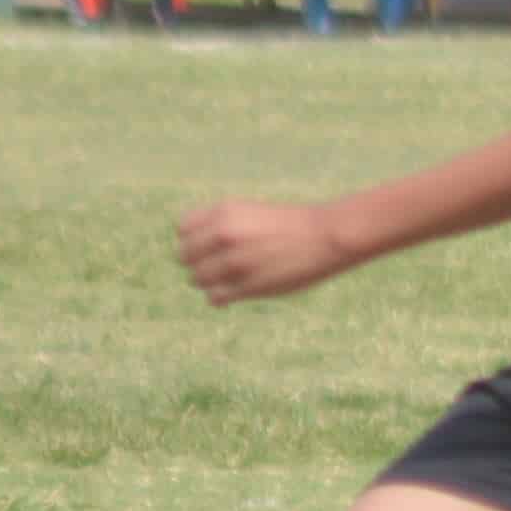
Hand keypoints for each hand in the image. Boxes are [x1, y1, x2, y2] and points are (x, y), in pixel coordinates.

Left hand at [179, 199, 350, 305]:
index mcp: (224, 212)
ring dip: (210, 282)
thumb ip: (220, 227)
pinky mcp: (247, 285)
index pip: (182, 230)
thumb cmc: (291, 225)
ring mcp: (234, 261)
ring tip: (232, 279)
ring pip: (197, 279)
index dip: (195, 240)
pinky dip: (221, 298)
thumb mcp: (251, 214)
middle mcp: (224, 234)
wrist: (327, 236)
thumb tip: (190, 252)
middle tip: (221, 266)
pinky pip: (214, 298)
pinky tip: (237, 292)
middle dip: (199, 263)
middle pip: (185, 257)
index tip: (212, 245)